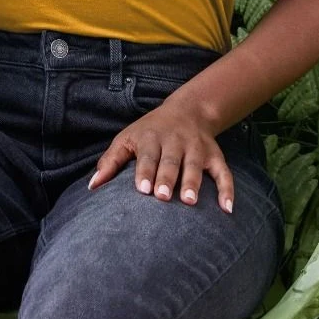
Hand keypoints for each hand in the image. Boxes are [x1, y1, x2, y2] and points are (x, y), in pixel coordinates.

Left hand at [86, 98, 233, 212]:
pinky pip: (223, 172)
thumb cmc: (149, 131)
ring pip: (195, 165)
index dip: (145, 171)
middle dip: (167, 178)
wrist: (188, 109)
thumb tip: (92, 187)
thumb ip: (111, 162)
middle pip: (171, 160)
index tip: (141, 189)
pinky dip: (227, 189)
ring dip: (193, 182)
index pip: (148, 155)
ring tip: (189, 201)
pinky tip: (227, 209)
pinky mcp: (214, 155)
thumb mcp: (127, 138)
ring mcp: (196, 148)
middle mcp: (176, 141)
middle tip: (163, 197)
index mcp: (152, 137)